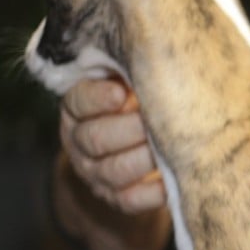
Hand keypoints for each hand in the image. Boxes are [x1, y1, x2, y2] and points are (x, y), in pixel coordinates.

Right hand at [59, 78, 164, 213]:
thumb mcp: (124, 85)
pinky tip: (170, 181)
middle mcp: (80, 142)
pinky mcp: (116, 198)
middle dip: (128, 129)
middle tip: (156, 121)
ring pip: (113, 170)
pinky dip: (152, 193)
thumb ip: (130, 72)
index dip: (99, 99)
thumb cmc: (134, 107)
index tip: (122, 93)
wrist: (126, 155)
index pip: (79, 102)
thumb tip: (158, 48)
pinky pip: (130, 200)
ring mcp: (95, 173)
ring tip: (171, 147)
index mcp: (77, 109)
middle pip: (95, 138)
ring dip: (143, 159)